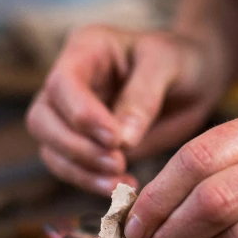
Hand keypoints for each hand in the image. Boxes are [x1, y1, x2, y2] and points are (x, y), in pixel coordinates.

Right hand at [26, 25, 227, 194]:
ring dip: (81, 171)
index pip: (62, 83)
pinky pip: (71, 168)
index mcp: (85, 48)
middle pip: (42, 120)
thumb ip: (143, 96)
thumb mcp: (169, 64)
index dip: (82, 115)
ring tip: (121, 184)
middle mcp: (69, 81)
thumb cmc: (182, 60)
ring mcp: (71, 114)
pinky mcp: (84, 144)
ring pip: (51, 149)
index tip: (115, 140)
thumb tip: (121, 141)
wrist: (196, 79)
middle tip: (118, 164)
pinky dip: (91, 182)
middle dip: (76, 147)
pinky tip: (122, 189)